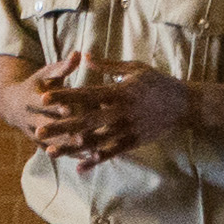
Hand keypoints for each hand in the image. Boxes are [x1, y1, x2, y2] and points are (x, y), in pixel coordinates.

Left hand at [41, 66, 197, 162]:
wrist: (185, 104)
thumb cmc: (158, 82)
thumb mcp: (134, 68)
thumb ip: (107, 65)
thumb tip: (84, 56)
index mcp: (119, 92)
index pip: (86, 94)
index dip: (64, 96)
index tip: (44, 97)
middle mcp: (121, 112)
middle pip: (84, 121)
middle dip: (60, 126)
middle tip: (37, 131)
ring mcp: (127, 129)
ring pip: (95, 141)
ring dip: (71, 148)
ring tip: (50, 152)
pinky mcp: (134, 141)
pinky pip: (111, 153)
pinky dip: (95, 161)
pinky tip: (79, 167)